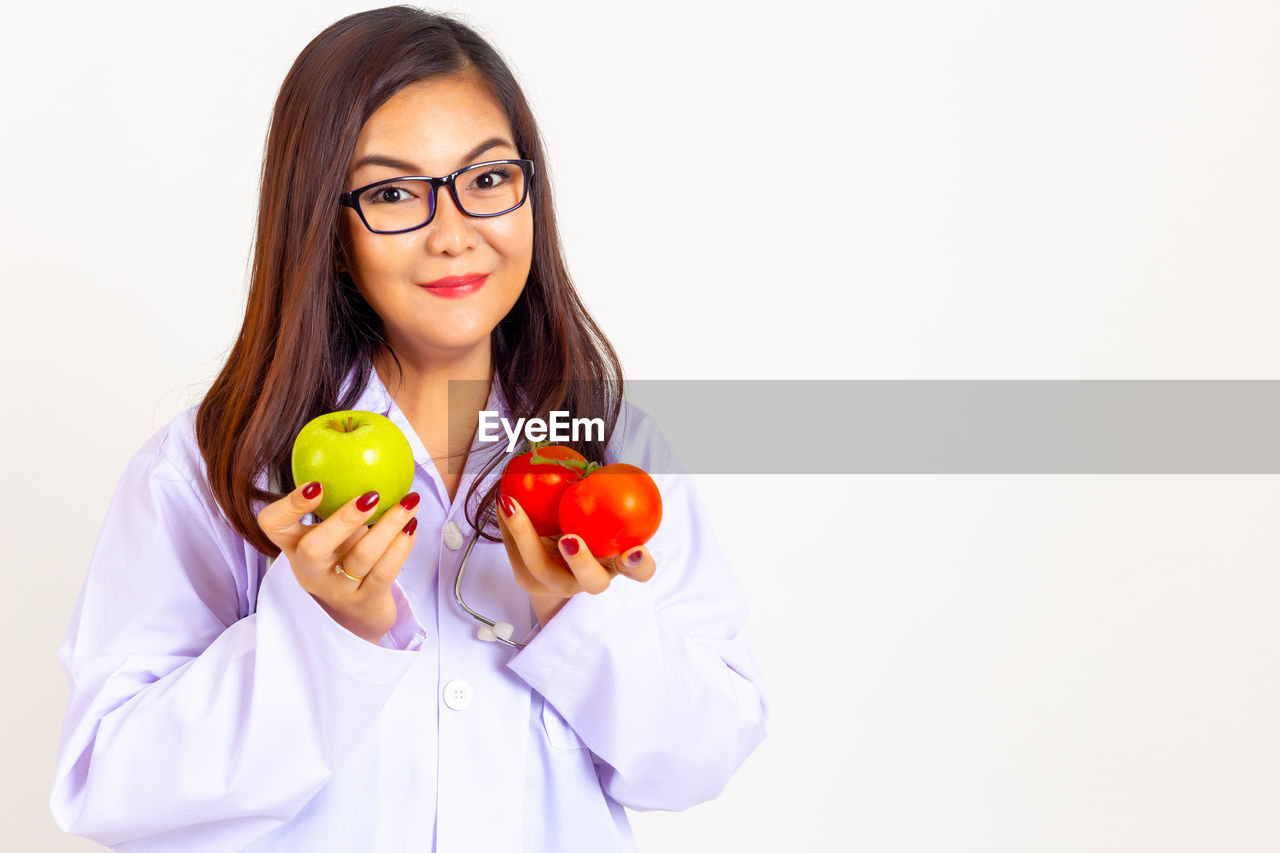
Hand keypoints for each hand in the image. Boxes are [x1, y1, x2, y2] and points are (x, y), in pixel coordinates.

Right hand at [257, 482, 420, 642]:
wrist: (357, 611)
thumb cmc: (342, 556)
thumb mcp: (330, 530)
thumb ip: (336, 499)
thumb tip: (361, 447)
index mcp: (292, 545)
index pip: (271, 524)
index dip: (289, 504)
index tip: (316, 485)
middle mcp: (309, 569)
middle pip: (314, 548)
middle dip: (343, 520)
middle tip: (371, 495)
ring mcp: (336, 588)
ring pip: (361, 557)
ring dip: (389, 525)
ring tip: (409, 501)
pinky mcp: (365, 600)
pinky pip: (385, 572)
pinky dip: (401, 546)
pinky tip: (412, 525)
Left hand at [495, 494, 655, 624]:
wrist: (556, 563)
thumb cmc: (589, 526)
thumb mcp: (602, 512)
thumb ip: (606, 494)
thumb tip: (596, 463)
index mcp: (617, 566)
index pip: (640, 571)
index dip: (641, 564)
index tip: (636, 550)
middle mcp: (589, 581)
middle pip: (592, 582)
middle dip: (582, 562)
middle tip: (570, 539)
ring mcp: (556, 585)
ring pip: (540, 570)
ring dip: (524, 535)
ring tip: (511, 504)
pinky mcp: (527, 580)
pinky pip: (514, 553)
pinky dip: (508, 524)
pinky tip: (503, 499)